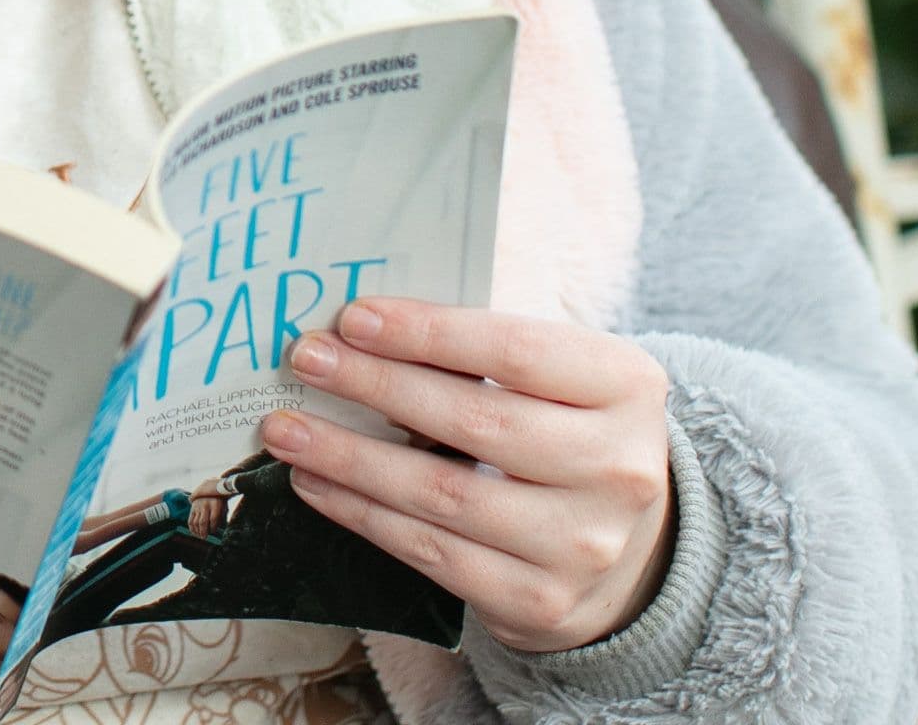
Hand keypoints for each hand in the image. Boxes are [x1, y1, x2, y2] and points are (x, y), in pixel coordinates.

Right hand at [186, 479, 228, 536]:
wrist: (209, 487)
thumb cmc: (219, 500)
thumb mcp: (224, 506)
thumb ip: (223, 517)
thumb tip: (220, 528)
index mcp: (215, 504)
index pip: (214, 519)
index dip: (214, 528)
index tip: (213, 531)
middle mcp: (205, 505)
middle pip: (203, 522)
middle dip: (204, 532)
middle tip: (204, 538)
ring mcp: (198, 506)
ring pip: (196, 522)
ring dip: (197, 531)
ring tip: (200, 536)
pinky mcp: (193, 507)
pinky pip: (190, 519)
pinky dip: (191, 527)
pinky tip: (194, 532)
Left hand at [255, 298, 675, 653]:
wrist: (630, 546)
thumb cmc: (565, 428)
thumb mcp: (558, 376)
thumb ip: (482, 350)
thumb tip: (361, 328)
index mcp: (625, 386)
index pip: (516, 351)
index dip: (429, 333)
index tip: (353, 317)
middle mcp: (618, 469)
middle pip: (476, 422)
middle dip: (376, 387)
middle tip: (306, 360)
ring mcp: (584, 544)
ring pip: (444, 495)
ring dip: (350, 458)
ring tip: (287, 428)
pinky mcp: (541, 601)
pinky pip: (432, 554)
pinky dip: (363, 514)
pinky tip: (317, 484)